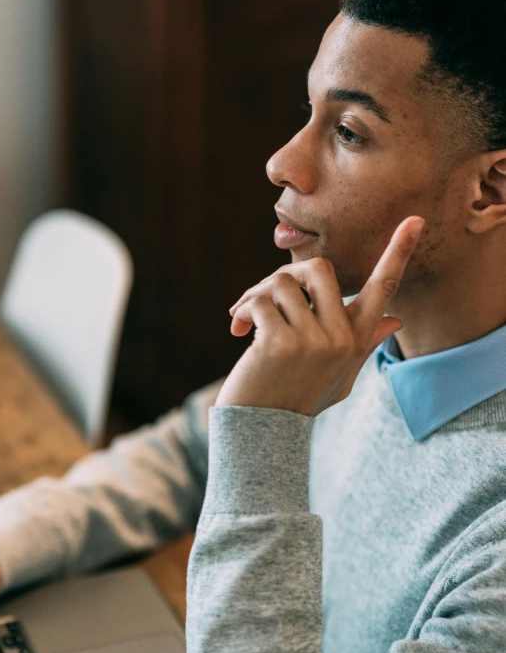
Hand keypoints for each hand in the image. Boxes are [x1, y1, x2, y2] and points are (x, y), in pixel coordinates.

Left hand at [215, 215, 424, 416]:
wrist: (262, 432)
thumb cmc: (297, 399)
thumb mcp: (339, 375)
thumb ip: (364, 343)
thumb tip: (395, 319)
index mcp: (356, 339)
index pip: (383, 288)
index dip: (399, 252)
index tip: (414, 220)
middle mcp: (341, 338)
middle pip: (319, 267)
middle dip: (287, 275)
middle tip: (266, 298)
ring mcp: (313, 340)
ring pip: (282, 283)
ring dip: (256, 297)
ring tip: (245, 323)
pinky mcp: (281, 342)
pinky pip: (260, 300)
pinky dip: (242, 311)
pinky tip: (238, 332)